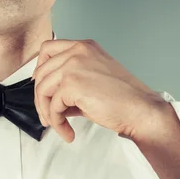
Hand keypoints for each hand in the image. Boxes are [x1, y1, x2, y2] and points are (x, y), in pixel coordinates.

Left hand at [32, 39, 167, 142]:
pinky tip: (68, 132)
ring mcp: (73, 65)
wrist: (140, 110)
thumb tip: (48, 99)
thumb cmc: (121, 99)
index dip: (39, 69)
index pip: (48, 49)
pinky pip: (52, 106)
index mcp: (84, 47)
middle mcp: (77, 51)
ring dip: (47, 112)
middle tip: (47, 116)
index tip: (40, 87)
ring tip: (57, 126)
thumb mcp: (91, 81)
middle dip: (40, 98)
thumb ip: (69, 83)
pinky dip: (57, 122)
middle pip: (41, 72)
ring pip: (43, 90)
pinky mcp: (72, 84)